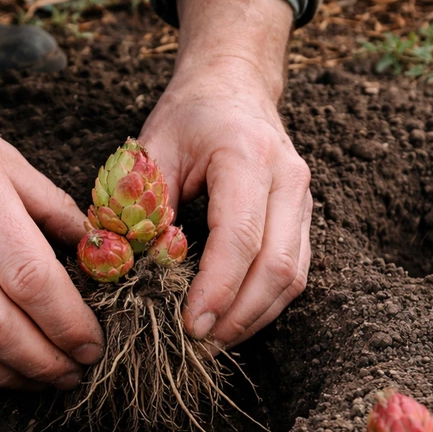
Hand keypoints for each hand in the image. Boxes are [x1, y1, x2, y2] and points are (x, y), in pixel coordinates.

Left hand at [140, 0, 312, 349]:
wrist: (234, 86)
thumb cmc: (189, 117)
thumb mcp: (151, 149)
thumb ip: (140, 207)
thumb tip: (128, 271)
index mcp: (247, 156)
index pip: (240, 236)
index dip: (217, 288)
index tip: (190, 326)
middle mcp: (288, 179)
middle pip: (277, 266)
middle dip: (238, 316)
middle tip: (199, 344)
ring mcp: (304, 200)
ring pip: (293, 277)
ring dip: (254, 318)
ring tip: (213, 341)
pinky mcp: (304, 219)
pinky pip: (295, 273)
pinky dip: (265, 304)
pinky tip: (233, 320)